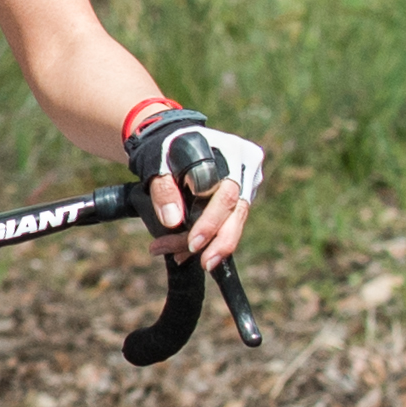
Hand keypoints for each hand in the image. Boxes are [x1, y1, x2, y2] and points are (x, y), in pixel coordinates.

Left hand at [126, 107, 262, 268]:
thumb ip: (163, 190)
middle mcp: (246, 167)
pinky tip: (184, 252)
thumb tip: (172, 222)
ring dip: (210, 244)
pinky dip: (208, 238)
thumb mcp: (157, 164)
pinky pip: (229, 221)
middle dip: (219, 241)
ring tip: (179, 258)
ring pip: (235, 220)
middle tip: (203, 264)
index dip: (210, 222)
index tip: (192, 244)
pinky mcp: (242, 196)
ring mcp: (247, 182)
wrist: (172, 143)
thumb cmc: (164, 150)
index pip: (226, 193)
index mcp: (231, 152)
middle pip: (237, 210)